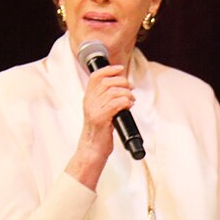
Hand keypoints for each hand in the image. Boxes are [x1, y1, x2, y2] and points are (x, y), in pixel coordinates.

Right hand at [66, 64, 134, 189]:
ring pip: (113, 92)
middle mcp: (89, 102)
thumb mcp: (101, 112)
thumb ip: (107, 100)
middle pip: (107, 82)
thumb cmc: (99, 132)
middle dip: (122, 83)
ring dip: (127, 94)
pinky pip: (116, 103)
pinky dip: (125, 102)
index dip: (108, 70)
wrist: (92, 150)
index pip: (95, 77)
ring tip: (131, 101)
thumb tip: (123, 88)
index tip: (120, 69)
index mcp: (88, 99)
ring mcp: (94, 110)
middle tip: (131, 89)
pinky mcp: (100, 118)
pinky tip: (128, 106)